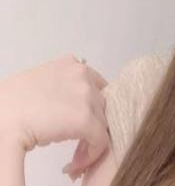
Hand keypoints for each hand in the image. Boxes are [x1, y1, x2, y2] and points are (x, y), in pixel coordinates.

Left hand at [0, 53, 108, 179]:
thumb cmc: (6, 127)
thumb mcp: (11, 161)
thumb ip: (16, 185)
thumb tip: (52, 185)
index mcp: (81, 114)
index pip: (102, 139)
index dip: (91, 157)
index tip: (73, 166)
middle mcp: (85, 88)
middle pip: (103, 119)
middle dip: (91, 138)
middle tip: (73, 152)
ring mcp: (78, 71)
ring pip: (99, 98)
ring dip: (91, 116)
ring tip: (70, 131)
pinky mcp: (70, 63)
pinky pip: (91, 79)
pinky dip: (87, 93)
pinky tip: (70, 105)